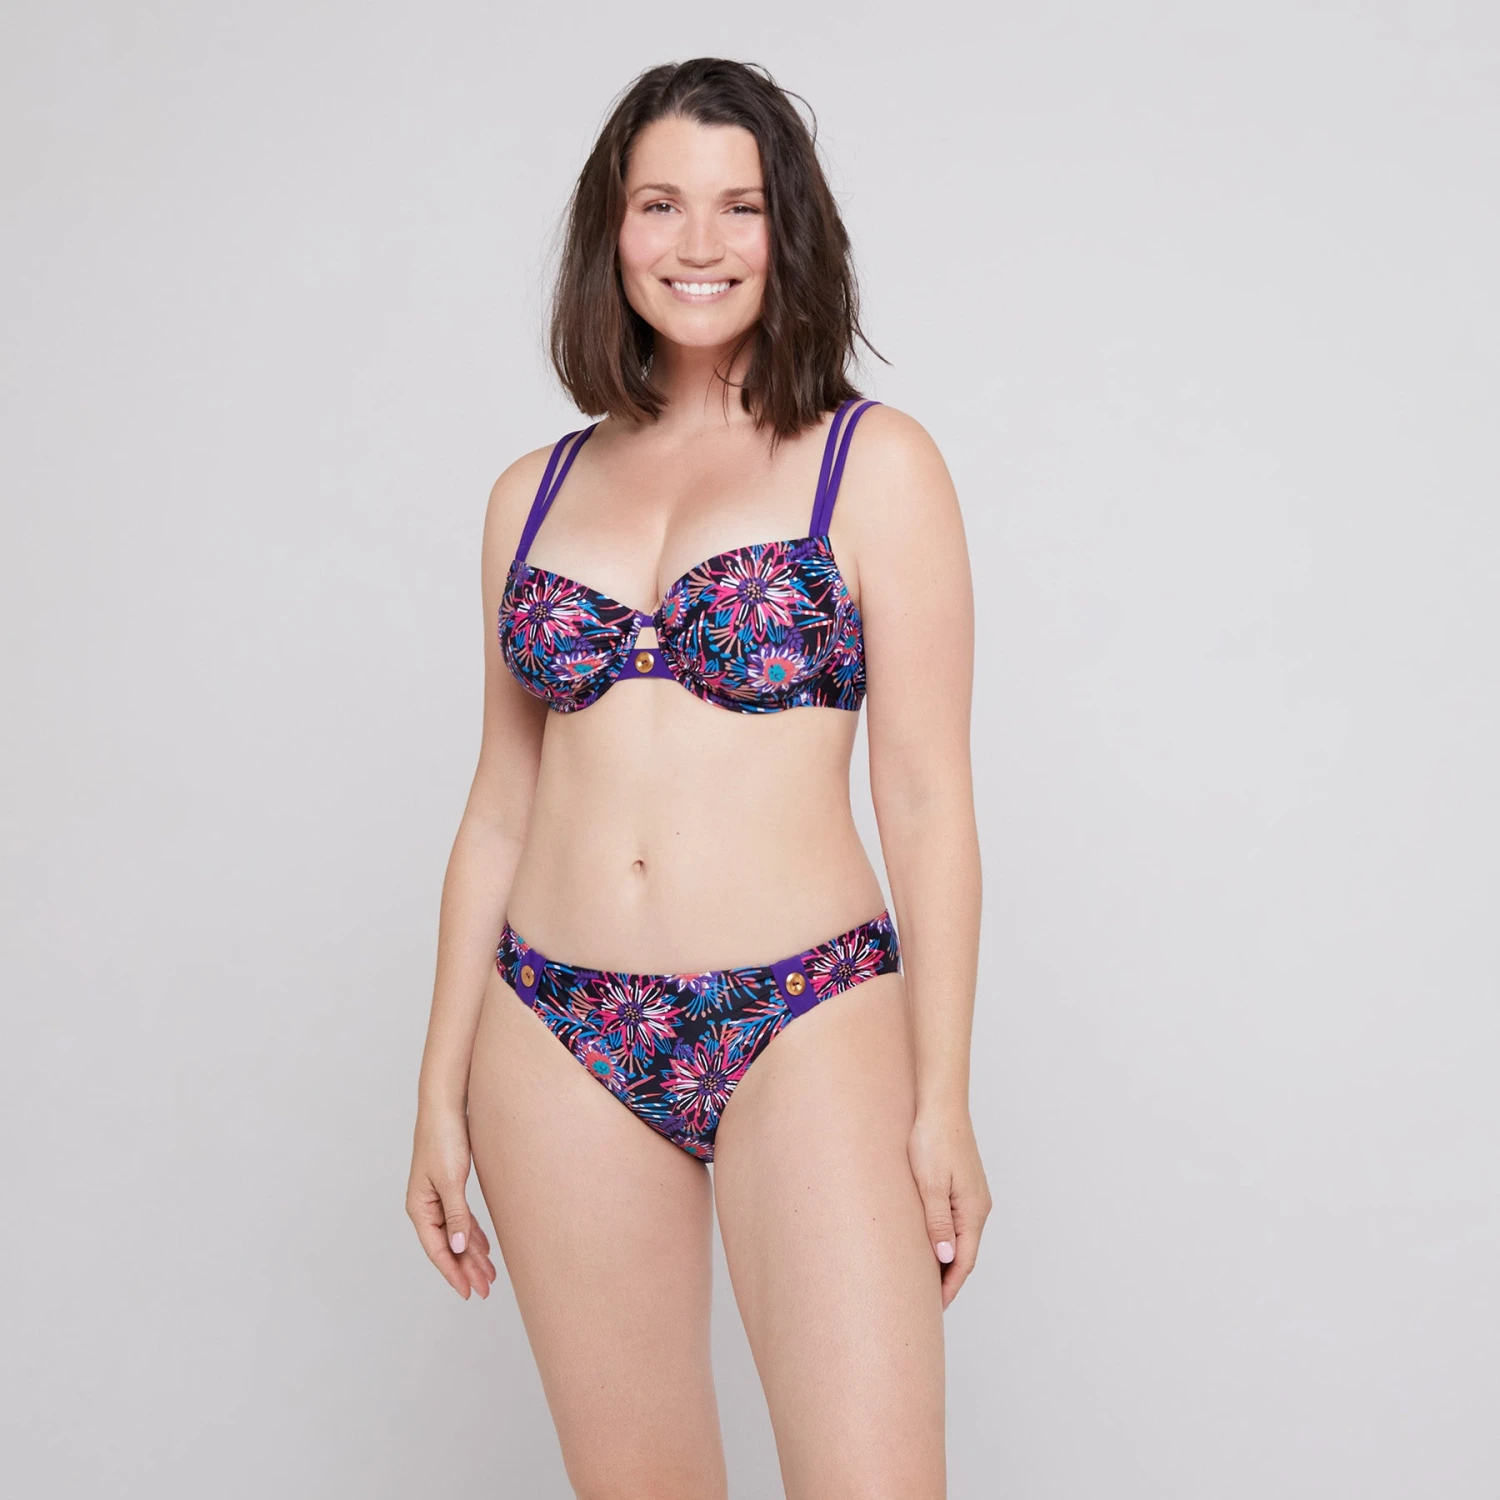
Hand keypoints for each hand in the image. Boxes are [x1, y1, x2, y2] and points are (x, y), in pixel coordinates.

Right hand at [406, 1106, 497, 1299]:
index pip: (437, 1250)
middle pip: (447, 1245)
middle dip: (466, 1269)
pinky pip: (461, 1219)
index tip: (468, 1292)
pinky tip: (484, 1247)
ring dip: (472, 1254)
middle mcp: (426, 1206)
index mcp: (420, 1207)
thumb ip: (456, 1215)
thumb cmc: (443, 1139)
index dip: (453, 1273)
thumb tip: (459, 1248)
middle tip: (485, 1289)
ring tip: (489, 1274)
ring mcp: (437, 1197)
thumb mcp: (451, 1180)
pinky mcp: (449, 1186)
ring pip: (456, 1234)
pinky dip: (473, 1234)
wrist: (445, 1106)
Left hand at [907, 1106, 991, 1309]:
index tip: (933, 1309)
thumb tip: (945, 1259)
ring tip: (922, 1278)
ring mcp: (972, 1196)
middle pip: (965, 1253)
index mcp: (973, 1211)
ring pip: (960, 1238)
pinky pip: (956, 1222)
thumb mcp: (930, 1184)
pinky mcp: (963, 1186)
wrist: (941, 1105)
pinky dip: (944, 1239)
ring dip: (945, 1259)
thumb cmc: (932, 1140)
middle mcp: (978, 1207)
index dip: (949, 1287)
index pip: (964, 1261)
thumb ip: (937, 1223)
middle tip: (925, 1302)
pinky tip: (928, 1242)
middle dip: (948, 1279)